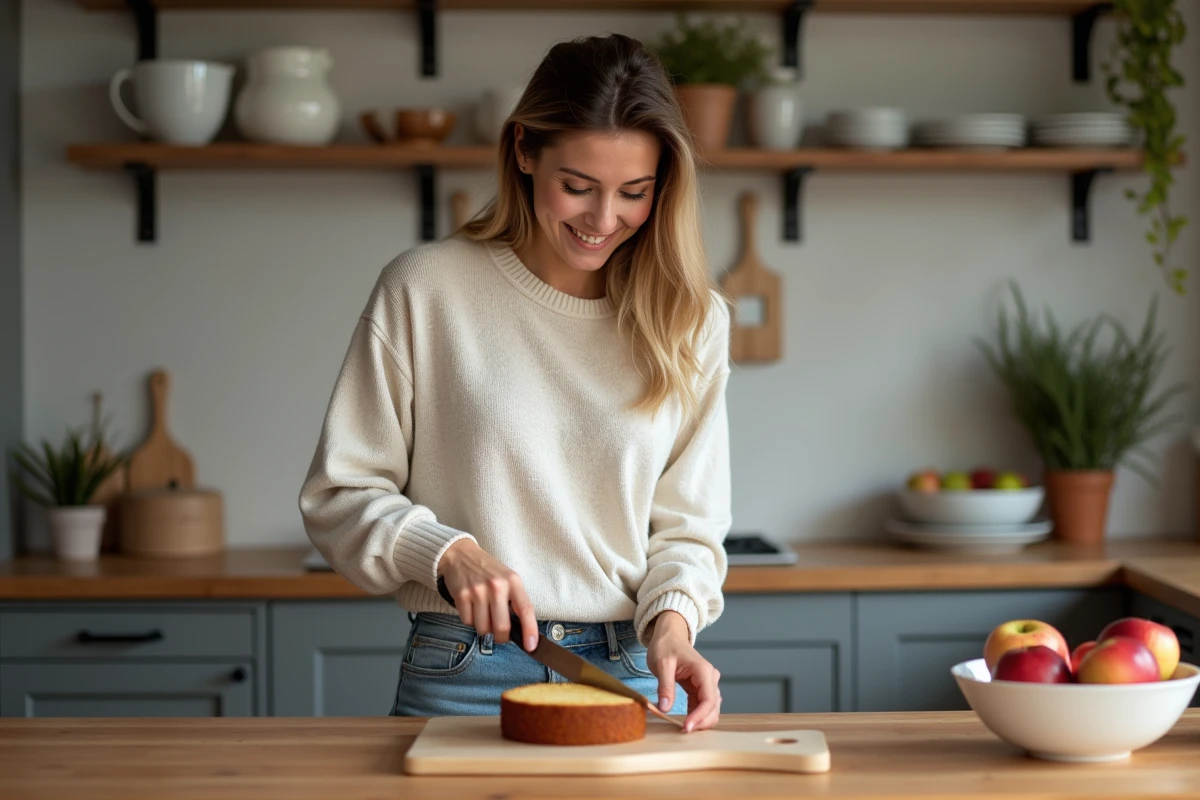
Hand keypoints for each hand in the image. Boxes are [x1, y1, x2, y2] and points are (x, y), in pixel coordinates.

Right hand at [437, 539, 537, 651]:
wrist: (460, 555)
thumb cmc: (488, 571)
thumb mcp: (508, 579)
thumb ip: (515, 601)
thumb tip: (522, 631)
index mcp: (513, 582)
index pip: (526, 610)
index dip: (530, 630)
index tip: (531, 646)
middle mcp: (497, 586)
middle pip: (502, 627)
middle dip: (501, 636)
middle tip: (499, 632)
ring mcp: (478, 591)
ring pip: (483, 628)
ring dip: (483, 627)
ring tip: (483, 612)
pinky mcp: (462, 595)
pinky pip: (468, 622)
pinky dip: (469, 620)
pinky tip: (471, 607)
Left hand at [646, 610, 720, 732]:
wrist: (668, 636)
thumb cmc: (665, 646)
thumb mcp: (661, 664)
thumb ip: (665, 686)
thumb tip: (665, 708)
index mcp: (703, 671)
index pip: (708, 699)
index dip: (700, 716)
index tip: (686, 727)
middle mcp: (710, 678)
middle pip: (713, 707)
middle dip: (702, 721)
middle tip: (684, 730)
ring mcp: (706, 684)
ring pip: (711, 709)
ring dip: (701, 720)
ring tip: (684, 727)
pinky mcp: (700, 688)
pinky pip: (702, 706)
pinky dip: (696, 715)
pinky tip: (686, 721)